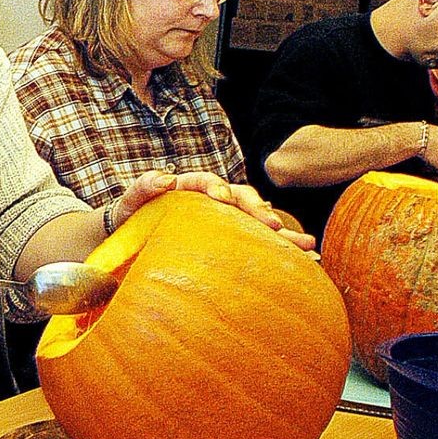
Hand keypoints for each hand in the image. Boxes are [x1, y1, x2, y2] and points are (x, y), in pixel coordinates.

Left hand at [114, 170, 316, 251]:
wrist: (132, 234)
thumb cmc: (130, 216)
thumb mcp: (130, 200)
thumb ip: (142, 187)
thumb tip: (165, 178)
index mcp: (188, 186)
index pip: (206, 181)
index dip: (216, 187)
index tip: (223, 198)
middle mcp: (212, 198)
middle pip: (240, 198)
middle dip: (258, 211)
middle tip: (273, 225)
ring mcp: (224, 217)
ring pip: (256, 220)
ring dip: (282, 233)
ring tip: (307, 245)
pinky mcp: (231, 237)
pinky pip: (257, 241)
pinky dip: (280, 250)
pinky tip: (305, 260)